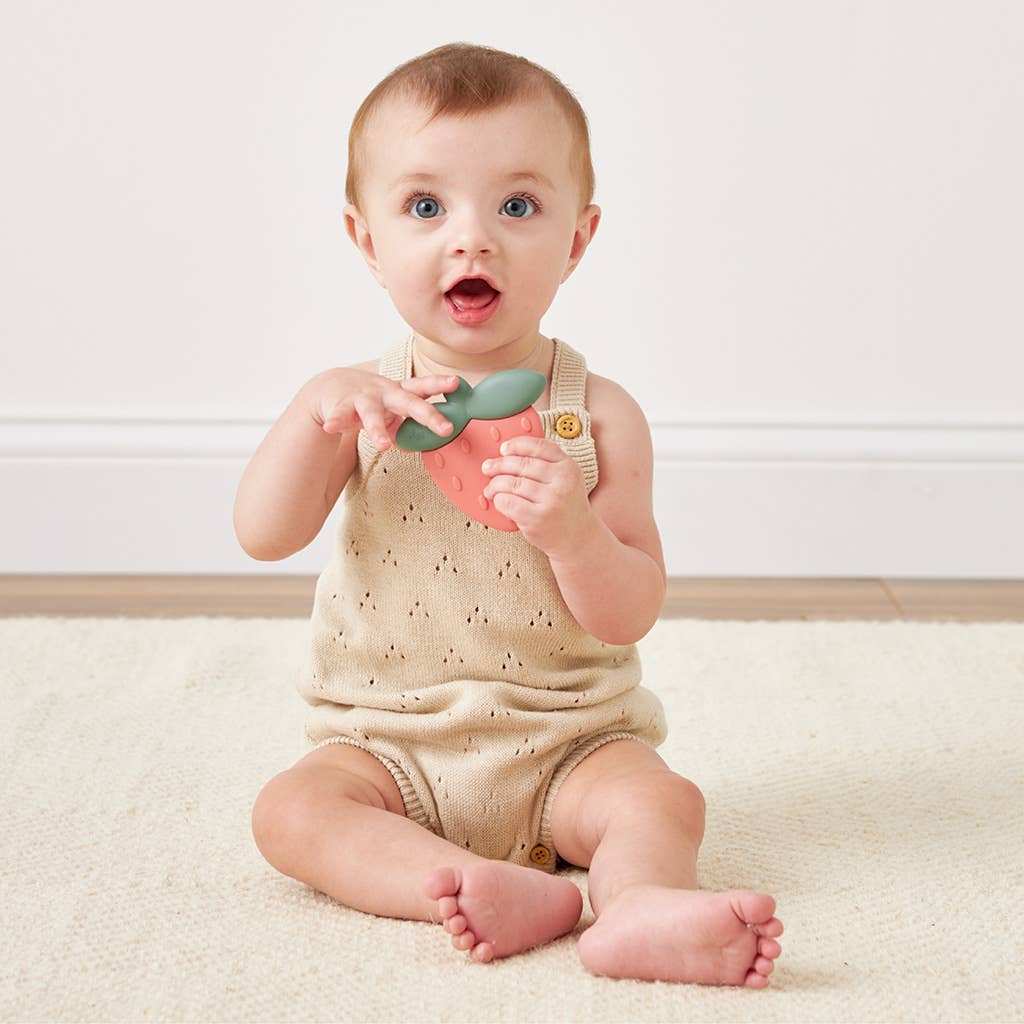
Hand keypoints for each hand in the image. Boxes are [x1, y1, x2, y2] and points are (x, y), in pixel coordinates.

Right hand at [302, 366, 459, 446]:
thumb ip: (410, 427)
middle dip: (427, 414)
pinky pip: (339, 416)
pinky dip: (335, 422)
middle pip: (409, 402)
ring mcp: (364, 398)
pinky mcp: (341, 406)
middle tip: (445, 428)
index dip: (441, 384)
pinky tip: (331, 427)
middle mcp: (385, 392)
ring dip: (376, 429)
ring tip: (383, 445)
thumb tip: (427, 444)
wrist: (333, 387)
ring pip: (371, 413)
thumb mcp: (395, 411)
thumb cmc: (374, 401)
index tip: (457, 383)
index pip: (425, 387)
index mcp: (402, 392)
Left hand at [481, 435, 596, 558]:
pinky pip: (508, 502)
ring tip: (490, 488)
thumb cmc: (567, 506)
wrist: (578, 537)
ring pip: (511, 483)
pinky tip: (499, 501)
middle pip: (521, 464)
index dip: (517, 445)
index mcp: (568, 467)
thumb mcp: (567, 479)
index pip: (539, 446)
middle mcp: (562, 481)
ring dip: (495, 485)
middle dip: (499, 464)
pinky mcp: (537, 518)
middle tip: (488, 467)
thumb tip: (510, 452)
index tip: (503, 448)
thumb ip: (547, 464)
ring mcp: (550, 500)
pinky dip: (498, 500)